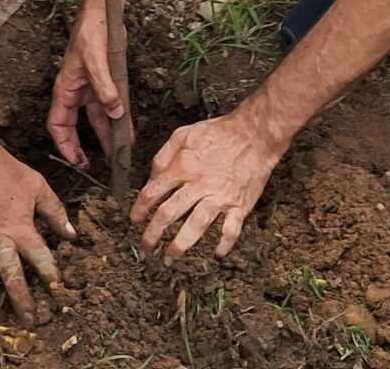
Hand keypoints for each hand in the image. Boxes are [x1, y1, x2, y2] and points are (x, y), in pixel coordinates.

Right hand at [0, 133, 72, 322]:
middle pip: (10, 276)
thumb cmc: (6, 171)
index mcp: (21, 227)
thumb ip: (54, 211)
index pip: (40, 258)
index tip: (58, 294)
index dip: (51, 277)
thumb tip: (72, 235)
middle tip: (29, 323)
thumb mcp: (37, 185)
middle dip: (21, 301)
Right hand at [46, 0, 127, 166]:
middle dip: (81, 145)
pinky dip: (117, 119)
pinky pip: (109, 106)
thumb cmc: (91, 32)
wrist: (103, 13)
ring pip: (95, 118)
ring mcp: (90, 87)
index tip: (73, 160)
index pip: (57, 123)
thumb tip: (115, 113)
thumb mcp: (97, 62)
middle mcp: (75, 90)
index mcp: (65, 88)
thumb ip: (106, 89)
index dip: (63, 143)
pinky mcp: (104, 81)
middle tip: (90, 165)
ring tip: (115, 153)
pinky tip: (127, 130)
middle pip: (74, 125)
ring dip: (104, 134)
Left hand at [132, 111, 284, 258]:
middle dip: (153, 234)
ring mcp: (220, 196)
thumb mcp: (185, 134)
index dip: (140, 208)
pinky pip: (231, 230)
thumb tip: (152, 177)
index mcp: (183, 166)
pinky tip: (217, 253)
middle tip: (145, 247)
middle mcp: (199, 184)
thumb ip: (164, 155)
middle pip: (169, 213)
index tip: (134, 220)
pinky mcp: (240, 204)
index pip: (153, 192)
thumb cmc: (220, 132)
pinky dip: (224, 244)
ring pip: (196, 225)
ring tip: (171, 256)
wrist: (255, 133)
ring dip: (181, 244)